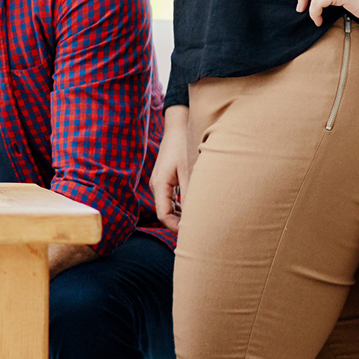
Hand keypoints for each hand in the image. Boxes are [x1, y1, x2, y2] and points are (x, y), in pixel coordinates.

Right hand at [152, 105, 190, 230]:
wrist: (179, 125)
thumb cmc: (184, 145)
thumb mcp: (189, 171)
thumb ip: (189, 195)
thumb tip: (194, 218)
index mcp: (160, 184)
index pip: (163, 215)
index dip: (176, 227)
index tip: (193, 233)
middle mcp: (157, 184)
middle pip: (166, 212)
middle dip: (180, 222)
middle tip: (200, 229)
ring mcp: (161, 181)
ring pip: (169, 205)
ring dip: (182, 213)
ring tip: (201, 219)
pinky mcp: (167, 177)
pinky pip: (172, 197)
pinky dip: (182, 204)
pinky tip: (196, 205)